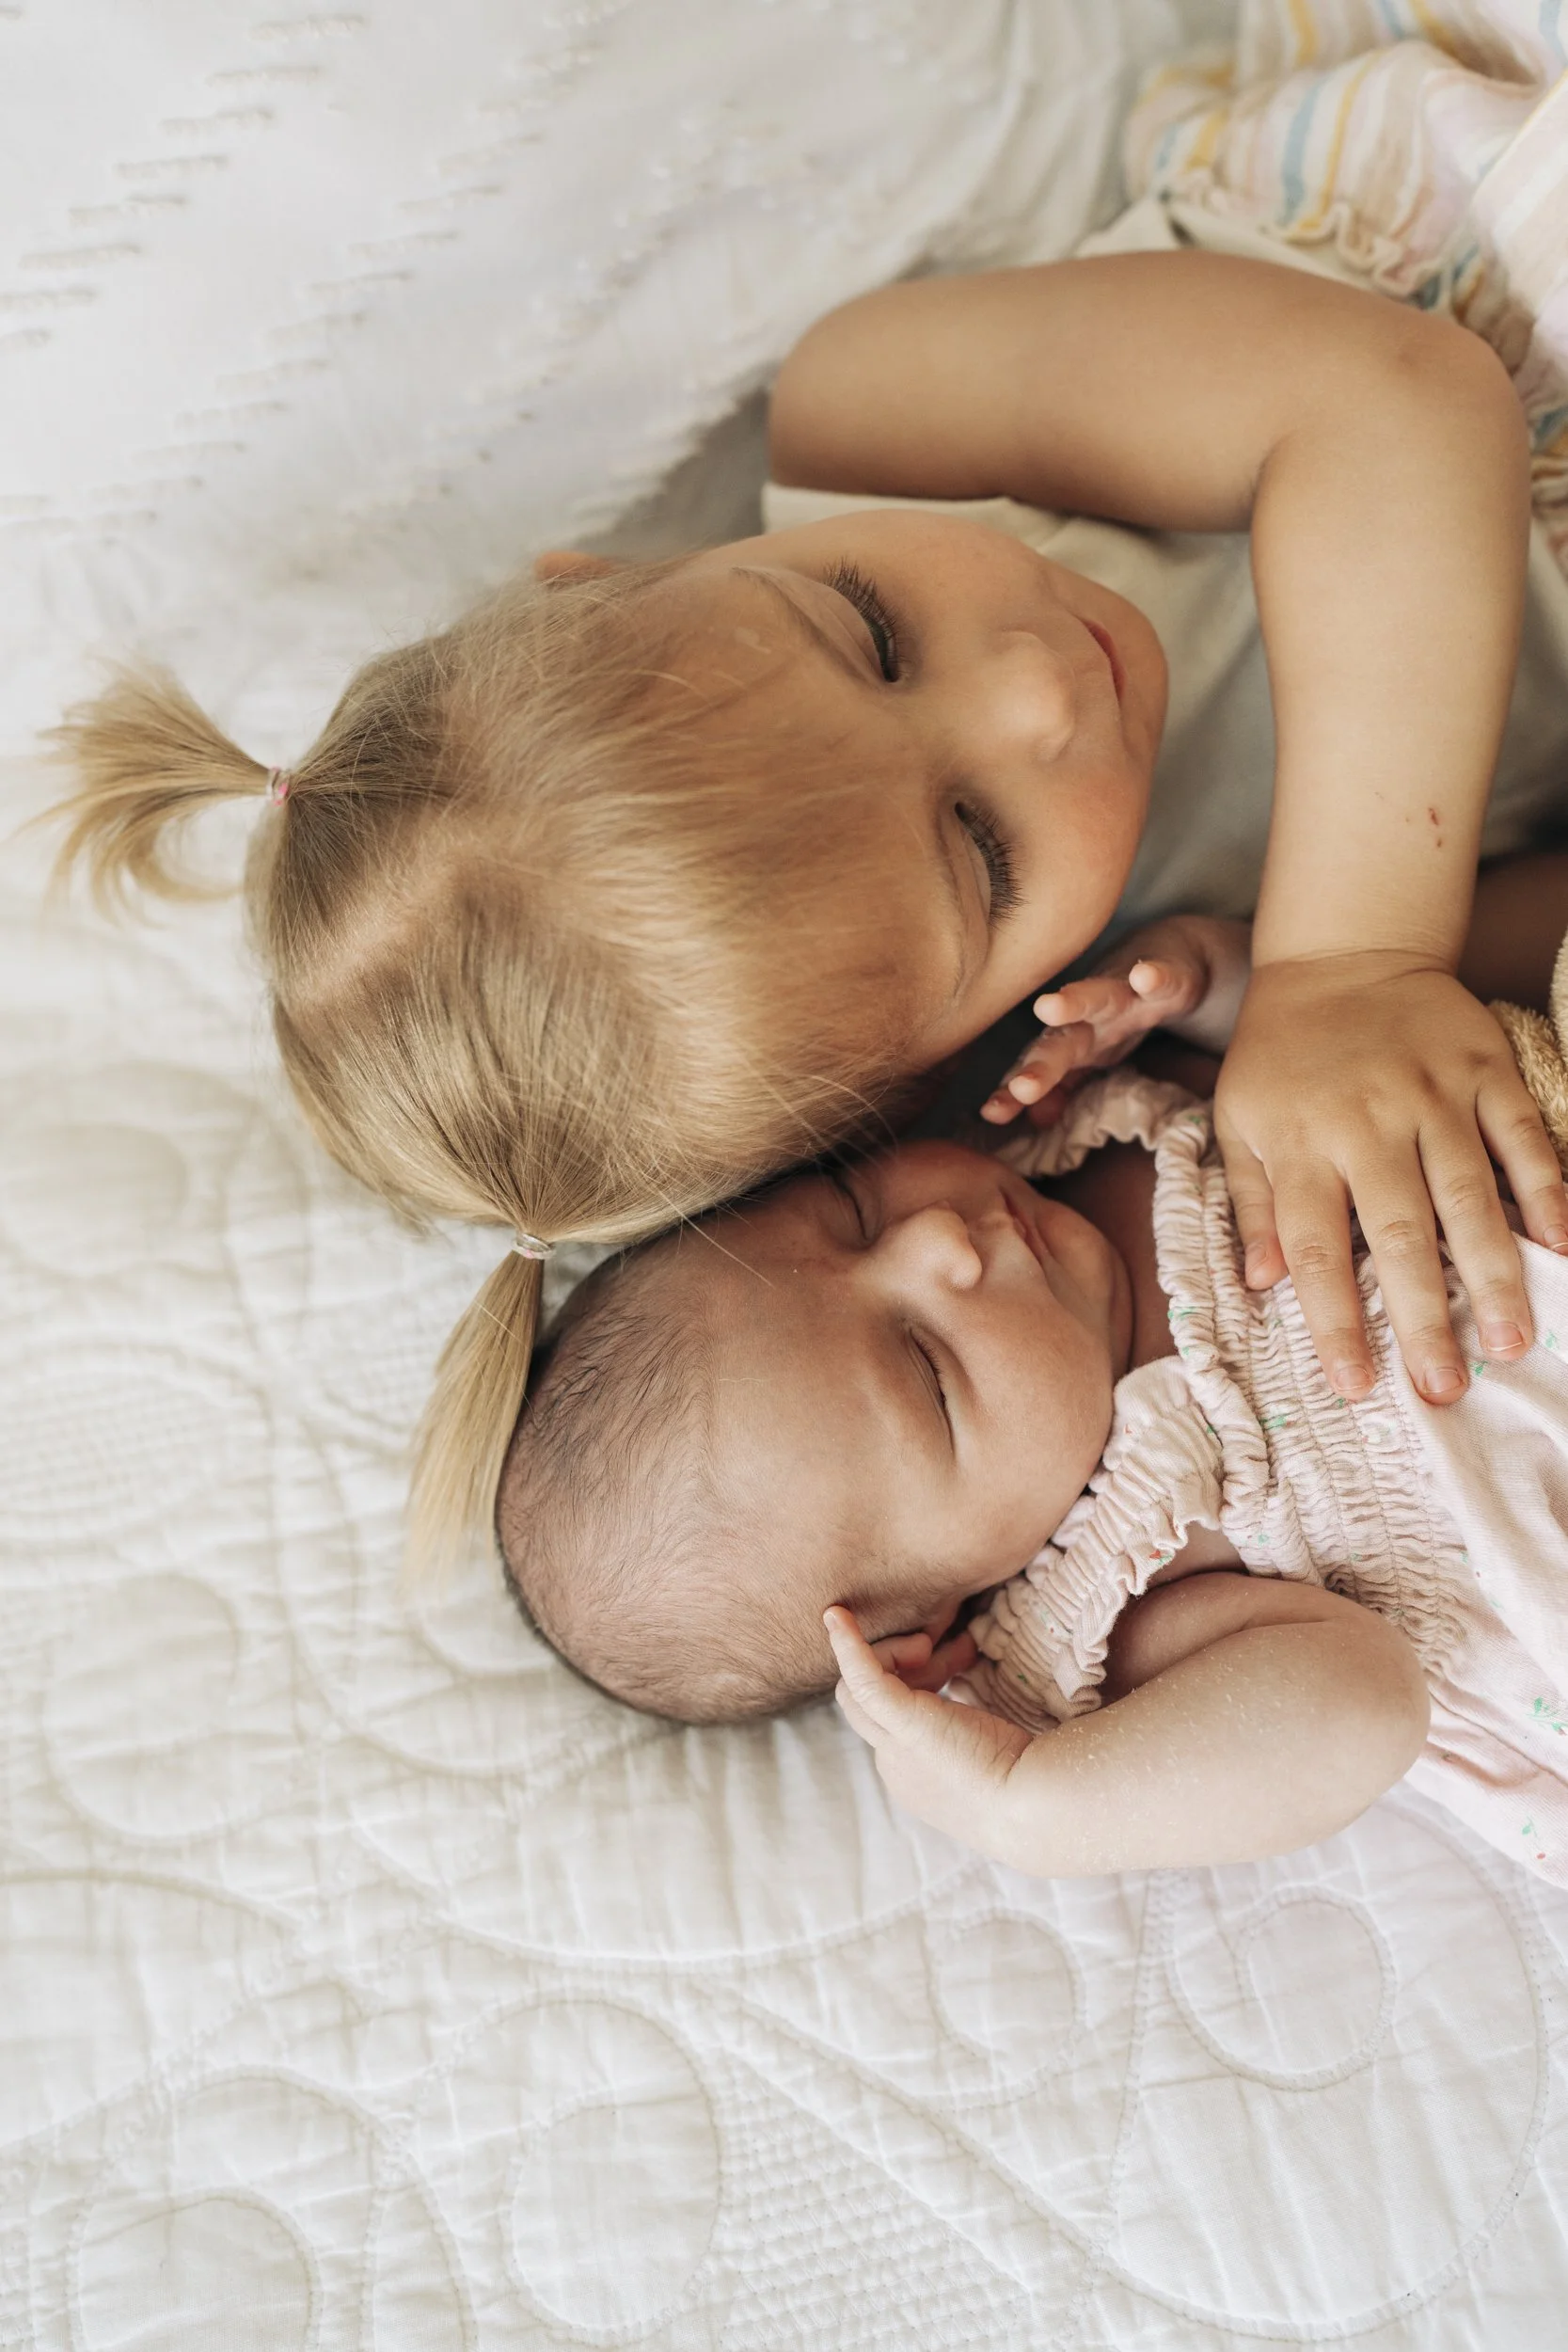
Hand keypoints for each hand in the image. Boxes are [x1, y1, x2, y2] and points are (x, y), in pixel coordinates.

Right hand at [825, 1606, 1031, 1853]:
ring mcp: (893, 1750)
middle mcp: (895, 1766)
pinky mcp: (903, 1724)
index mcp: (915, 1776)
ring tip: (932, 1643)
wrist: (1037, 1805)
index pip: (892, 1718)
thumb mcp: (991, 1749)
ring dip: (889, 1654)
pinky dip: (847, 1646)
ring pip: (857, 1689)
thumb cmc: (1032, 1780)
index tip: (962, 1660)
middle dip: (901, 1667)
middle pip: (869, 1703)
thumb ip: (971, 1727)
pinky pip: (860, 1678)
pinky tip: (837, 1615)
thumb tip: (967, 1696)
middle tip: (945, 1649)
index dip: (920, 1679)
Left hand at [981, 915, 1251, 1126]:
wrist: (1165, 961)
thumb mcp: (1093, 1056)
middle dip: (1040, 1064)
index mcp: (1073, 1042)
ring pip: (1098, 997)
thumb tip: (1036, 1119)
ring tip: (1048, 1008)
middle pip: (1061, 1041)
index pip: (1039, 1070)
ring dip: (1074, 1002)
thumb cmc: (1118, 1015)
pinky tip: (1145, 976)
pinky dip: (1155, 977)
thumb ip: (1065, 1086)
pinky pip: (1163, 978)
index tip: (993, 1113)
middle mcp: (1090, 1018)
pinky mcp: (1168, 978)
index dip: (1015, 1092)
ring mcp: (1127, 994)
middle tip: (1021, 1086)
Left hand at [1215, 954, 1567, 1404]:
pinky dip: (1547, 1189)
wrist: (1340, 952)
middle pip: (1398, 1234)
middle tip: (1446, 1388)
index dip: (1334, 1321)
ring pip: (1468, 1195)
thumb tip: (1260, 1284)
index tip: (1356, 1385)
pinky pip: (1522, 1135)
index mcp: (1300, 1142)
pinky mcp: (1484, 1067)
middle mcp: (1368, 1123)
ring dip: (1495, 1274)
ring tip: (1514, 1343)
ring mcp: (1433, 1093)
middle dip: (1424, 1317)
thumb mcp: (1239, 1119)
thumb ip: (1255, 1201)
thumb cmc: (1281, 1055)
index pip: (1313, 1248)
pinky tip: (1564, 1246)